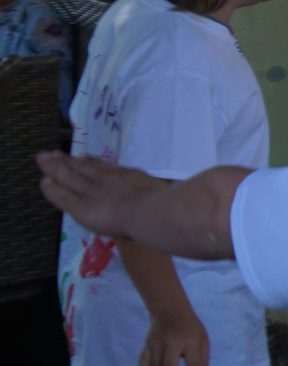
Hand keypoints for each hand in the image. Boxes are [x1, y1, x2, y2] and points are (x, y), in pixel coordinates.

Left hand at [36, 153, 165, 240]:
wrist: (153, 213)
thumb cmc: (166, 205)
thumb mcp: (165, 192)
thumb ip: (158, 191)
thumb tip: (165, 193)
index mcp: (129, 176)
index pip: (104, 167)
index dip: (90, 161)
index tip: (81, 156)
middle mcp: (108, 179)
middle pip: (83, 167)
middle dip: (67, 160)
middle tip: (51, 152)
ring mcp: (93, 192)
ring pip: (69, 177)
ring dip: (54, 167)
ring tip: (42, 159)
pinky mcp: (82, 207)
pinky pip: (63, 197)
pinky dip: (52, 189)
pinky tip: (44, 182)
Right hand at [140, 309, 209, 365]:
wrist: (170, 309)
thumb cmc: (190, 327)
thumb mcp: (203, 339)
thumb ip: (203, 360)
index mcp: (190, 341)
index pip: (192, 362)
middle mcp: (172, 343)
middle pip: (169, 365)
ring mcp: (157, 343)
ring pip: (153, 365)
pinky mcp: (148, 344)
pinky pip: (143, 359)